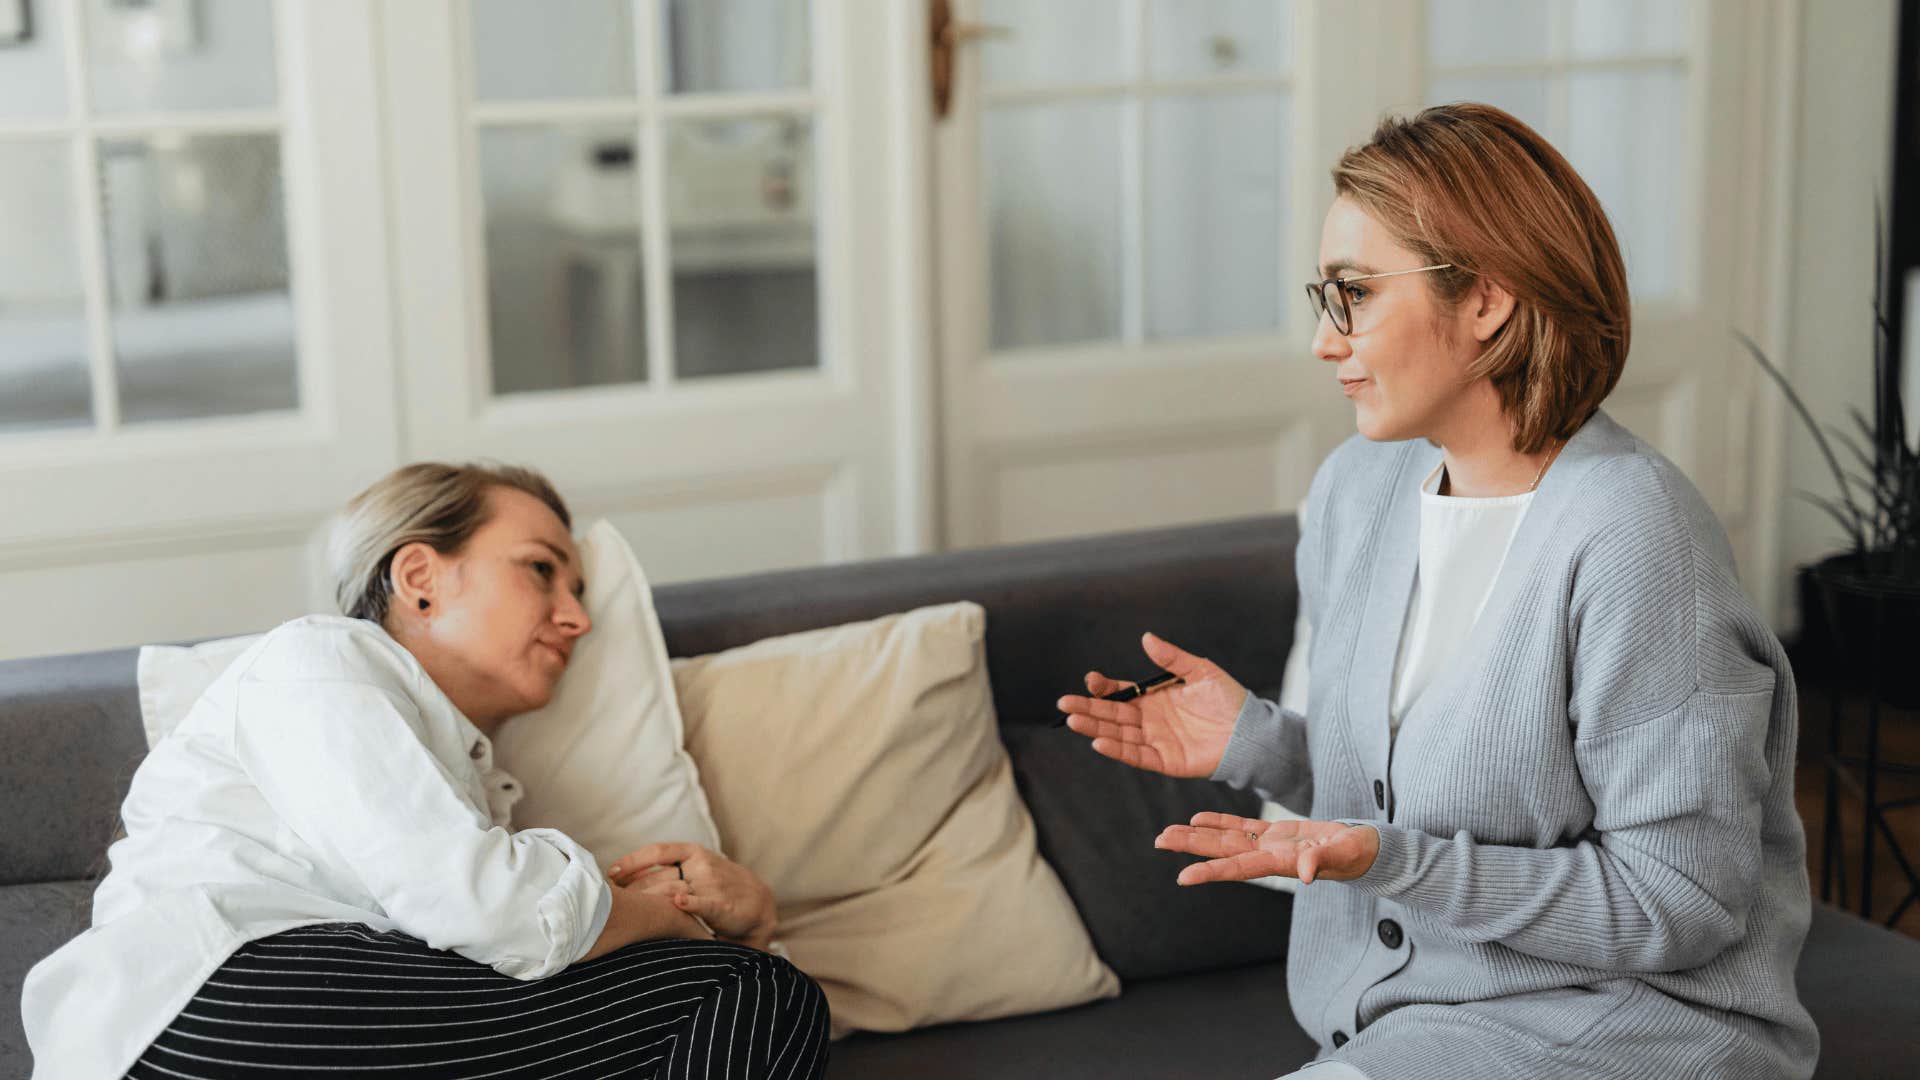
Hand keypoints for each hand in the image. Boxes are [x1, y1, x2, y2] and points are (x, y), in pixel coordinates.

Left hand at [609, 843, 777, 950]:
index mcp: (694, 852)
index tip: (612, 873)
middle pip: (659, 875)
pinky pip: (703, 903)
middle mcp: (702, 865)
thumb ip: (670, 868)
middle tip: (611, 900)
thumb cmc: (720, 887)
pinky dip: (690, 902)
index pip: (658, 851)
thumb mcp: (697, 869)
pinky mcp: (723, 905)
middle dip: (633, 889)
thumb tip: (625, 875)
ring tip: (629, 912)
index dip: (633, 861)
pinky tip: (677, 903)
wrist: (759, 906)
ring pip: (674, 890)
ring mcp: (713, 884)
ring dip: (650, 902)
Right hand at [1056, 632, 1248, 777]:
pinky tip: (1099, 742)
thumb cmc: (1229, 700)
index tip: (1091, 680)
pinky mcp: (1166, 761)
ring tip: (1073, 720)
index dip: (1104, 688)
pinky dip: (1117, 750)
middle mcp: (1151, 720)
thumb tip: (1146, 638)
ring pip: (1118, 734)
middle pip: (1112, 715)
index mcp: (1156, 699)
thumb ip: (1172, 658)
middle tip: (1064, 703)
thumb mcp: (1200, 671)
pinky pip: (1137, 755)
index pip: (1121, 694)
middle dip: (1087, 709)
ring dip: (1095, 728)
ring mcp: (1156, 741)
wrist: (1251, 731)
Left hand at [1154, 812, 1378, 884]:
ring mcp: (1270, 845)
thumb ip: (1323, 861)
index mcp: (1280, 863)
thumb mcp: (1343, 854)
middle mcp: (1268, 856)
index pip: (1238, 869)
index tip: (1182, 877)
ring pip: (1225, 840)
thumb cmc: (1358, 854)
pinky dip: (1219, 822)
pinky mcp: (1276, 833)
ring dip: (1196, 835)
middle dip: (1190, 848)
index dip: (1210, 872)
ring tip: (1167, 832)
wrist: (1367, 849)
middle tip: (1158, 841)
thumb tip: (1306, 874)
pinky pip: (1241, 827)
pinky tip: (1197, 818)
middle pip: (1221, 852)